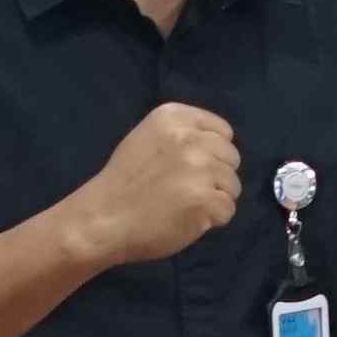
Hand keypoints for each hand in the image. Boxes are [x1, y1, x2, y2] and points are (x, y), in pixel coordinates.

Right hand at [67, 102, 243, 269]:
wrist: (103, 219)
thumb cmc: (123, 182)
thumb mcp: (147, 138)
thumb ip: (181, 135)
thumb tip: (217, 146)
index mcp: (174, 117)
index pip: (222, 131)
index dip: (214, 153)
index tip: (195, 167)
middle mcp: (190, 138)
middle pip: (231, 157)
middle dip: (217, 176)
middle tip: (188, 190)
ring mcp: (200, 169)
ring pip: (233, 185)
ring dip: (215, 199)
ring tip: (186, 206)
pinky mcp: (205, 199)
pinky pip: (227, 209)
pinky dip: (213, 220)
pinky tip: (188, 220)